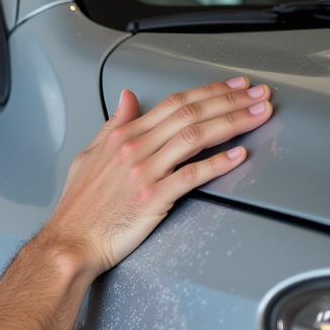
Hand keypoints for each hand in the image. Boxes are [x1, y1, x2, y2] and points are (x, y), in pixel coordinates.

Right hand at [42, 77, 273, 276]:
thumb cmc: (78, 208)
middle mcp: (134, 149)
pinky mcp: (152, 199)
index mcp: (121, 137)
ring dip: (233, 123)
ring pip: (195, 137)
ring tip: (259, 115)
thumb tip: (127, 98)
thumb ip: (113, 125)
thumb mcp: (89, 156)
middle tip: (260, 94)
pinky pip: (192, 176)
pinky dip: (218, 164)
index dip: (210, 91)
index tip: (234, 87)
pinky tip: (238, 155)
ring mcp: (143, 173)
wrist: (70, 242)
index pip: (174, 104)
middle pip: (191, 114)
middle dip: (231, 100)